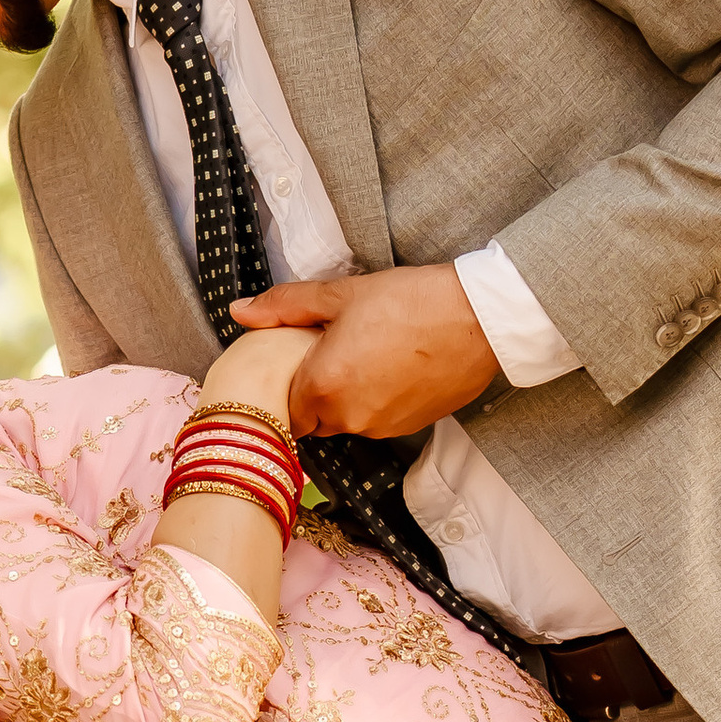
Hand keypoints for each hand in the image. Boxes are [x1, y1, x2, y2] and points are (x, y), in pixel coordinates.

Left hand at [227, 265, 498, 439]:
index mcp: (324, 386)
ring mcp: (383, 427)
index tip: (295, 363)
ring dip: (349, 397)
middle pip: (315, 419)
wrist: (480, 318)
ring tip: (368, 354)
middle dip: (317, 392)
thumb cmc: (412, 300)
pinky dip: (379, 400)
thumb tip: (241, 312)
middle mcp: (351, 417)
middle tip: (332, 353)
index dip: (287, 386)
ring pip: (348, 420)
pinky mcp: (411, 427)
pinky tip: (393, 366)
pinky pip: (380, 420)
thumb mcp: (342, 294)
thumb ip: (286, 306)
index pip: (283, 410)